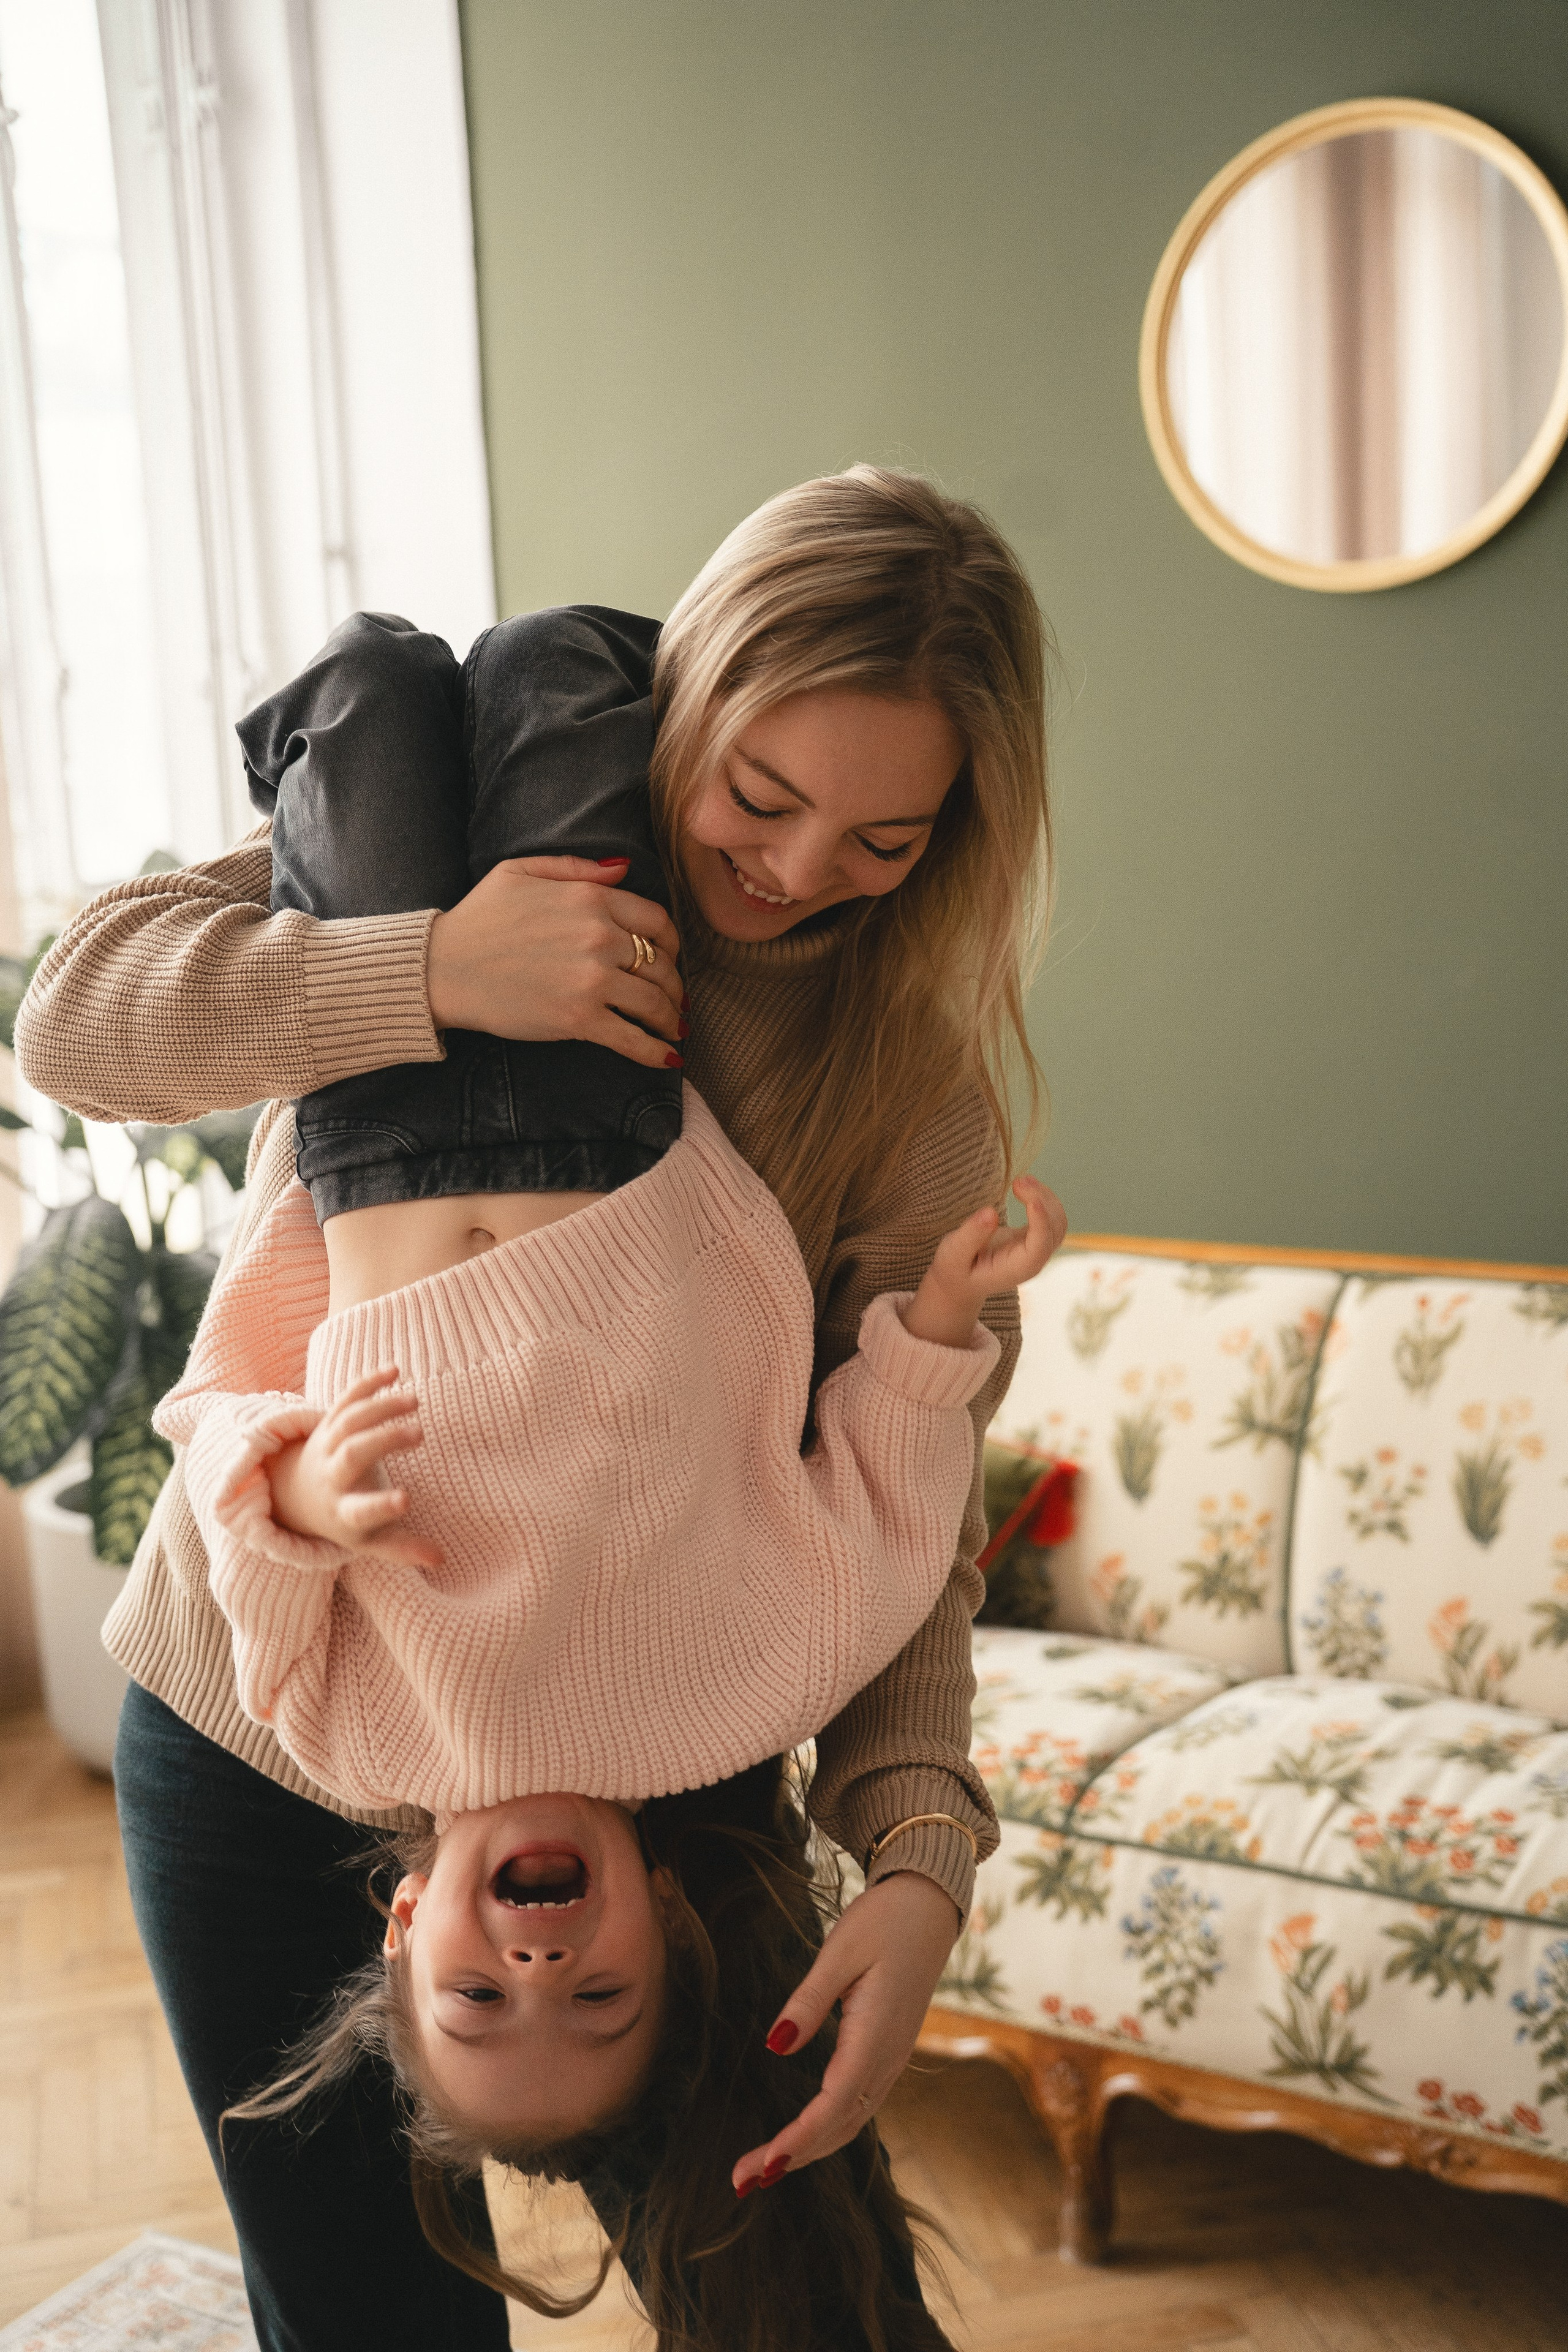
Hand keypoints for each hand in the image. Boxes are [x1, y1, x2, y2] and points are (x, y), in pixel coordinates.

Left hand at [267, 1368, 442, 1567]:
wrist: (297, 1493)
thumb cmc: (343, 1519)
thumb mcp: (367, 1540)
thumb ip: (401, 1549)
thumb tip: (441, 1559)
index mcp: (342, 1511)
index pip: (359, 1511)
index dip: (381, 1506)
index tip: (406, 1498)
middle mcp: (331, 1475)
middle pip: (352, 1454)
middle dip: (382, 1441)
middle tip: (419, 1434)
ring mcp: (327, 1445)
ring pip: (349, 1421)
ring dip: (380, 1408)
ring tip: (414, 1400)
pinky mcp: (328, 1422)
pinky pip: (345, 1399)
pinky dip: (367, 1383)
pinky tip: (394, 1370)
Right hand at [427, 855, 684, 1069]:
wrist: (442, 968)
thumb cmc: (477, 919)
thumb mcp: (521, 871)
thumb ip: (577, 868)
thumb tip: (624, 869)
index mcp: (591, 899)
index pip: (657, 920)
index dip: (672, 943)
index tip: (671, 958)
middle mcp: (600, 937)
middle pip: (661, 964)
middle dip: (673, 985)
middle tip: (673, 1000)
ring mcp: (592, 980)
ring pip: (654, 1002)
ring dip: (670, 1019)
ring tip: (673, 1028)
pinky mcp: (579, 1020)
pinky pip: (632, 1039)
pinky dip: (656, 1053)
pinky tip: (668, 1060)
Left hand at [731, 1872, 959, 2194]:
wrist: (930, 1907)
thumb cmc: (883, 1921)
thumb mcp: (840, 1951)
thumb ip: (808, 2002)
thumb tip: (775, 2046)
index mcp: (876, 2035)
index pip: (834, 2104)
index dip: (799, 2139)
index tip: (763, 2165)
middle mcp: (888, 2057)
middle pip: (840, 2125)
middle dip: (794, 2157)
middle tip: (742, 2180)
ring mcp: (893, 2058)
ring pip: (851, 2121)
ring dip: (809, 2149)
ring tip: (764, 2169)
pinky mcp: (890, 2052)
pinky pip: (859, 2104)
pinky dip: (828, 2129)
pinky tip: (804, 2137)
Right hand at [901, 1173, 1066, 1348]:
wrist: (960, 1280)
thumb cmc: (955, 1268)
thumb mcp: (954, 1253)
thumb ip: (971, 1236)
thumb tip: (991, 1213)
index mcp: (1018, 1269)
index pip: (1040, 1245)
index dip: (1041, 1221)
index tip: (1032, 1198)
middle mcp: (1033, 1261)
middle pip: (1054, 1229)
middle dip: (1042, 1201)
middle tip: (1017, 1180)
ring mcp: (1037, 1249)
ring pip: (1057, 1220)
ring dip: (1044, 1196)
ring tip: (1020, 1180)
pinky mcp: (1033, 1238)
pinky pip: (1050, 1217)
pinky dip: (1043, 1198)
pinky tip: (1025, 1186)